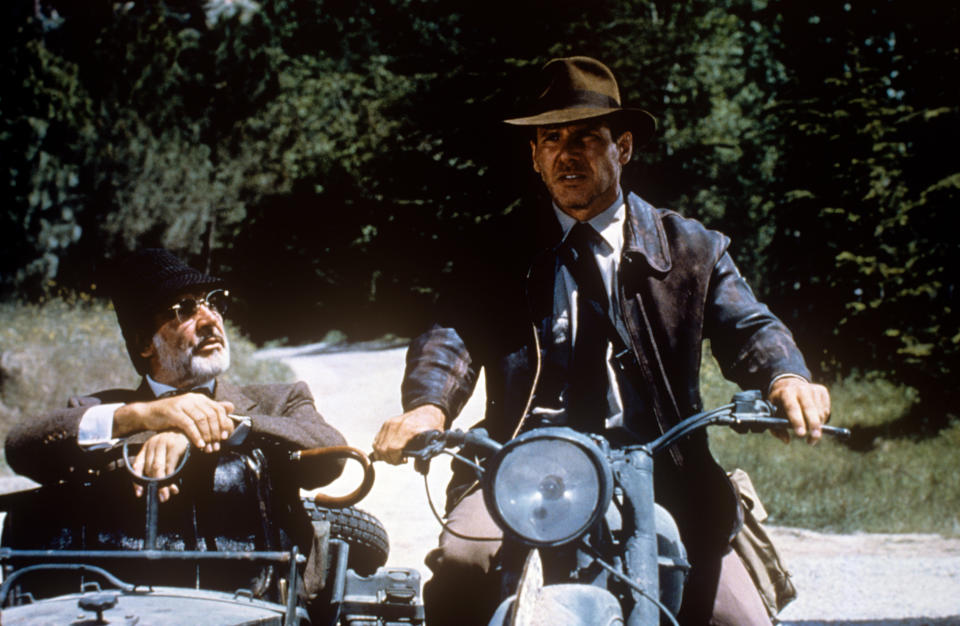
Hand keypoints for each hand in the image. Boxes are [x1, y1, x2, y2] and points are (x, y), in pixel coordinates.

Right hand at [115, 394, 235, 451]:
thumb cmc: (173, 416)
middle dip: (216, 432)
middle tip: (217, 445)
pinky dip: (196, 436)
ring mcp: (183, 404)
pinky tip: (199, 445)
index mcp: (200, 398)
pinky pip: (189, 425)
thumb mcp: (192, 412)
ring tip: (208, 447)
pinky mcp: (173, 412)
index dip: (223, 424)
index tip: (225, 437)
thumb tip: (232, 407)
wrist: (148, 414)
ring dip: (207, 436)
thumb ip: (210, 411)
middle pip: (211, 415)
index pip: (218, 409)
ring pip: (201, 420)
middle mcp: (193, 399)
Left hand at [131, 431, 188, 501]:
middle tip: (161, 498)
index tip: (139, 493)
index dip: (137, 480)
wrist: (194, 430)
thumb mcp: (165, 453)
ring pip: (158, 468)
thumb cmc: (179, 444)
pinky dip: (171, 479)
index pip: (137, 465)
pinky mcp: (174, 446)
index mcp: (147, 447)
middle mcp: (152, 444)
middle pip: (149, 469)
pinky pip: (170, 466)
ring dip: (162, 485)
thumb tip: (161, 490)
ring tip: (167, 495)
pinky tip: (174, 486)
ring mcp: (163, 443)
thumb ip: (160, 468)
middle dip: (154, 485)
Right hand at [372, 405, 445, 464]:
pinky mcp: (386, 424)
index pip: (393, 448)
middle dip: (390, 459)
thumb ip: (426, 456)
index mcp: (409, 429)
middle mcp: (396, 425)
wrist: (426, 411)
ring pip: (377, 446)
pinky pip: (377, 440)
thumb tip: (418, 469)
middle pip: (383, 449)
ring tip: (395, 455)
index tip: (404, 461)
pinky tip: (390, 450)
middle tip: (399, 460)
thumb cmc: (430, 427)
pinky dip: (380, 449)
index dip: (395, 459)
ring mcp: (389, 423)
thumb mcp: (432, 441)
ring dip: (384, 455)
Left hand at [767, 376, 831, 443]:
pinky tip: (814, 421)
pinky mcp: (822, 391)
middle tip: (814, 438)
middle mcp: (800, 389)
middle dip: (813, 424)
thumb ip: (777, 428)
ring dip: (817, 426)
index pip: (792, 407)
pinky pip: (826, 410)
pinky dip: (822, 420)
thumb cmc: (780, 403)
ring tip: (811, 435)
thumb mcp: (773, 412)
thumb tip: (786, 440)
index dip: (797, 421)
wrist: (789, 385)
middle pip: (809, 408)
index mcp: (785, 393)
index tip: (801, 434)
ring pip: (819, 412)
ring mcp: (812, 389)